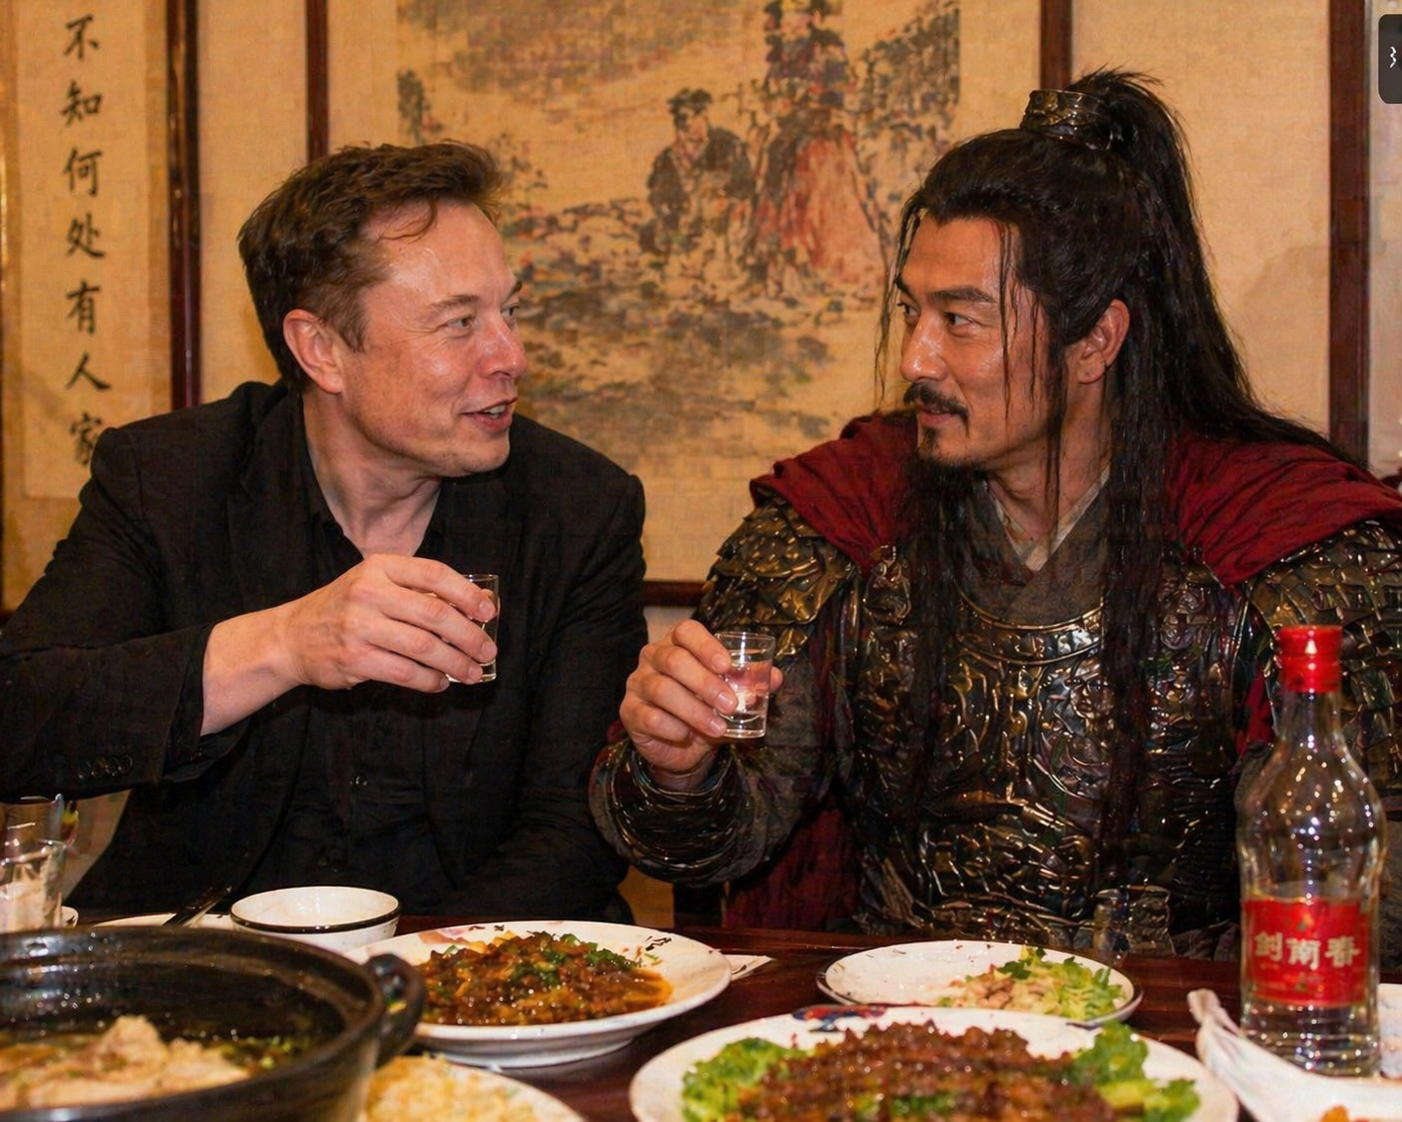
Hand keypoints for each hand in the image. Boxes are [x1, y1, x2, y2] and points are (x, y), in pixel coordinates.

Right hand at [278, 555, 497, 690]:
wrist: (291, 636)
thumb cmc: (346, 608)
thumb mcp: (377, 584)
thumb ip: (421, 590)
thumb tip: (481, 603)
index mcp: (379, 567)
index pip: (434, 574)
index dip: (467, 594)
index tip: (489, 611)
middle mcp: (369, 592)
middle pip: (435, 614)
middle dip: (469, 636)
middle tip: (488, 650)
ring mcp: (359, 626)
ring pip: (424, 647)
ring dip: (456, 663)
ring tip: (472, 672)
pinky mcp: (354, 659)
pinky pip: (405, 673)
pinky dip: (430, 680)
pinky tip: (441, 683)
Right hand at [619, 619, 782, 790]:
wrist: (679, 746)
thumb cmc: (704, 708)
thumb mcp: (729, 695)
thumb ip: (750, 684)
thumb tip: (775, 678)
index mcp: (677, 644)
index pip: (686, 631)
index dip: (705, 645)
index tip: (727, 665)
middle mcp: (653, 657)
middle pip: (674, 660)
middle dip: (706, 683)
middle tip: (731, 705)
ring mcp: (638, 683)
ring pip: (662, 690)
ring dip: (694, 710)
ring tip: (717, 727)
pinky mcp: (629, 711)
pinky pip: (649, 716)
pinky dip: (672, 727)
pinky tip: (686, 735)